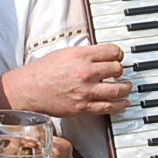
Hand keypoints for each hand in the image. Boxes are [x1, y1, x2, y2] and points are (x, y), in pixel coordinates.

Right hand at [4, 44, 131, 118]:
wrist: (29, 89)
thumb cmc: (43, 70)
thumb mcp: (64, 53)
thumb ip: (84, 53)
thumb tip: (101, 54)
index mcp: (81, 55)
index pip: (112, 51)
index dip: (118, 53)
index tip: (118, 56)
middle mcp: (86, 72)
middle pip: (117, 69)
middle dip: (120, 70)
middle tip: (120, 72)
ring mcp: (86, 91)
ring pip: (118, 89)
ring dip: (126, 88)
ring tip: (127, 87)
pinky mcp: (83, 107)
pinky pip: (109, 107)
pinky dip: (120, 105)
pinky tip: (124, 102)